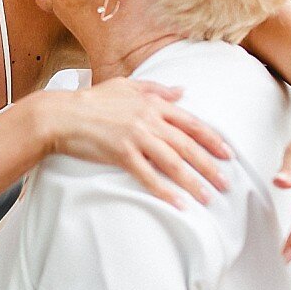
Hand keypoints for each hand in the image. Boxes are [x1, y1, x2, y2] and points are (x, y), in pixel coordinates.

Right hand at [38, 77, 232, 207]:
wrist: (62, 114)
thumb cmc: (91, 100)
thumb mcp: (125, 86)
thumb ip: (156, 88)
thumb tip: (182, 91)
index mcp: (152, 104)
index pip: (191, 123)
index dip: (212, 140)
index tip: (228, 154)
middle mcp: (148, 120)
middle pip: (187, 146)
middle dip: (210, 166)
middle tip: (226, 183)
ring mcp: (135, 137)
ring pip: (173, 163)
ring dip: (193, 182)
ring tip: (209, 197)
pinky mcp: (121, 153)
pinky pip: (148, 176)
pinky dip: (165, 191)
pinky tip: (178, 203)